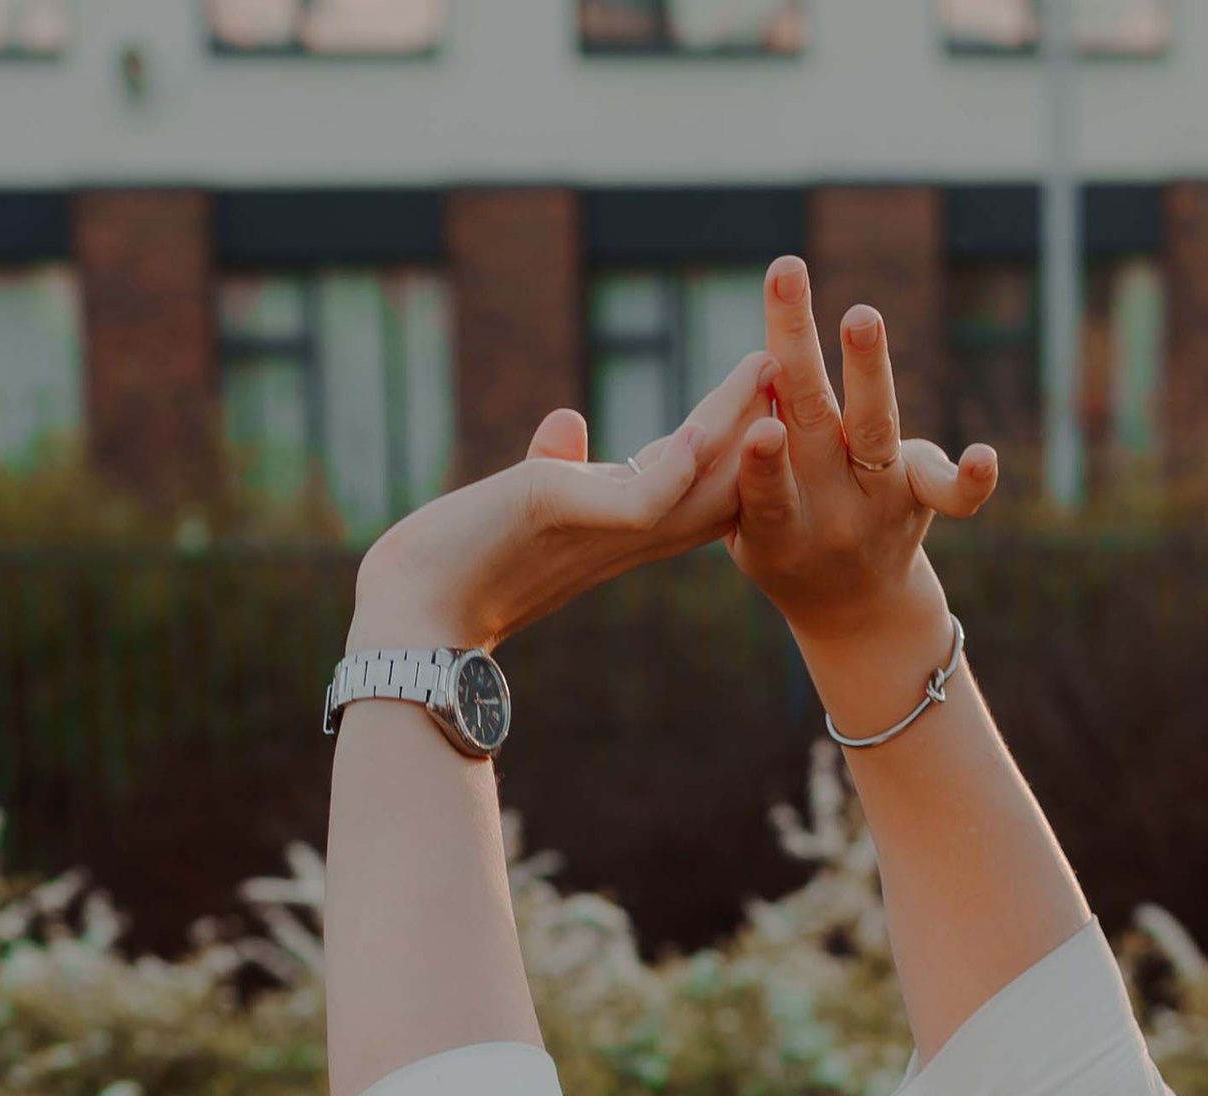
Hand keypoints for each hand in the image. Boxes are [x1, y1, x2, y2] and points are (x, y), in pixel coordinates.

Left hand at [347, 349, 772, 654]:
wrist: (408, 615)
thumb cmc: (452, 566)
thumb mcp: (519, 504)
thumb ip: (556, 467)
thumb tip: (568, 422)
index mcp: (614, 532)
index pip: (692, 485)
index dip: (737, 445)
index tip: (771, 394)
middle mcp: (621, 537)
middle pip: (716, 484)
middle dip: (759, 431)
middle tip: (798, 371)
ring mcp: (601, 532)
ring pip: (696, 483)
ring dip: (737, 429)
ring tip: (772, 367)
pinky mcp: (571, 519)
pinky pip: (646, 495)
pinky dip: (681, 463)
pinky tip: (713, 424)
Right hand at [729, 252, 995, 655]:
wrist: (852, 609)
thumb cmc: (785, 545)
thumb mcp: (749, 533)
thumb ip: (745, 471)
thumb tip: (754, 374)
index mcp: (778, 531)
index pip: (767, 494)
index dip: (763, 466)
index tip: (760, 426)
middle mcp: (833, 512)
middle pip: (810, 421)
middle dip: (794, 342)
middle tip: (785, 272)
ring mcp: (882, 502)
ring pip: (875, 429)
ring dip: (869, 367)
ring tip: (861, 314)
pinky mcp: (924, 496)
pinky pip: (955, 493)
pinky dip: (973, 479)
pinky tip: (986, 456)